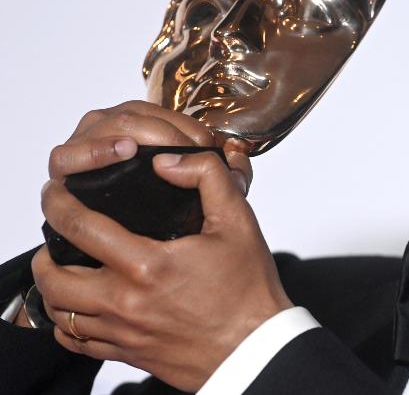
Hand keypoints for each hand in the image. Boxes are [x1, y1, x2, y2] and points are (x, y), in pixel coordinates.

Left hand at [31, 101, 289, 390]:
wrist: (256, 347)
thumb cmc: (249, 290)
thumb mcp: (239, 221)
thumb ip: (207, 177)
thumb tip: (168, 161)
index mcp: (149, 265)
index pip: (82, 228)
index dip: (60, 204)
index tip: (57, 192)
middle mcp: (126, 302)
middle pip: (55, 276)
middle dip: (46, 248)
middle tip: (56, 229)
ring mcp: (123, 331)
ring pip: (59, 311)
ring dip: (53, 283)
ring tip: (63, 264)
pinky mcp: (127, 352)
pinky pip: (76, 341)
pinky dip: (67, 321)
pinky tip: (81, 304)